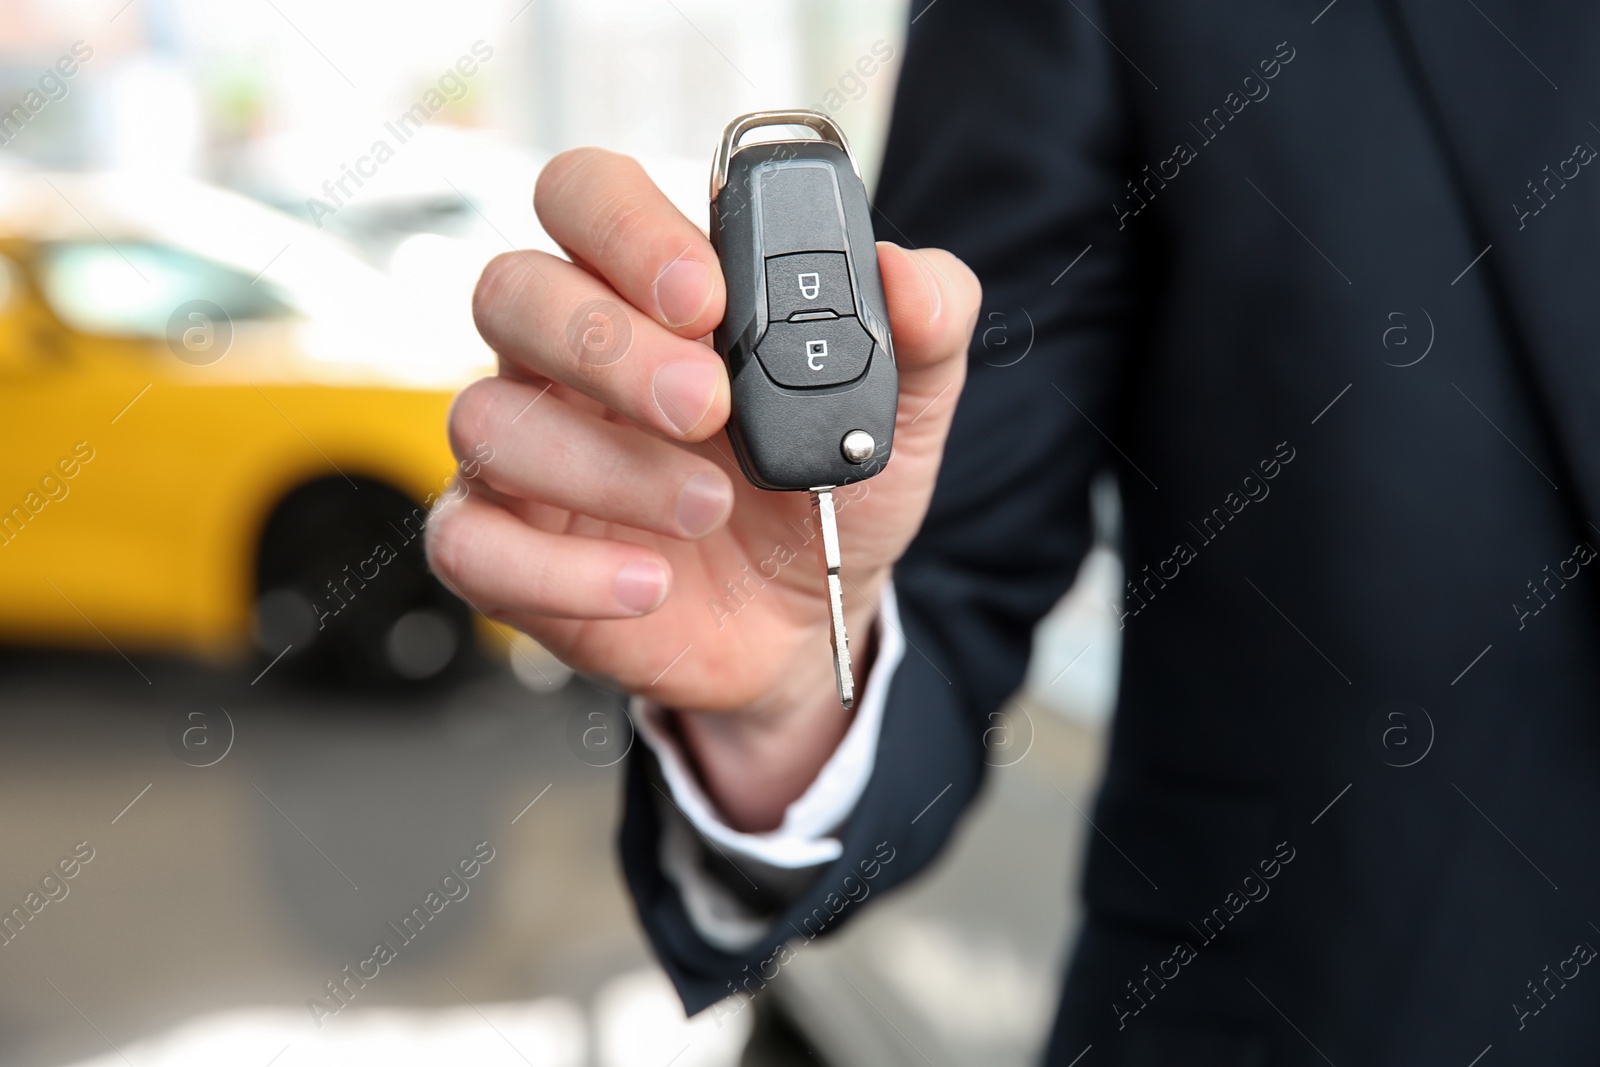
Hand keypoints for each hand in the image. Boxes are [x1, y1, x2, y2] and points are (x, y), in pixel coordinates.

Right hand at [427, 148, 979, 827]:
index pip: (583, 195)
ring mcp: (525, 452)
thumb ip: (926, 327)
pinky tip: (649, 582)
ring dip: (604, 467)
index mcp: (648, 291)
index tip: (709, 296)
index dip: (628, 229)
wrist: (807, 620)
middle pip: (512, 290)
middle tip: (707, 405)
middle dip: (608, 344)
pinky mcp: (511, 550)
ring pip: (486, 417)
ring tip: (709, 509)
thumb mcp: (904, 410)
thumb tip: (910, 277)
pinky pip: (468, 542)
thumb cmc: (827, 491)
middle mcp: (567, 357)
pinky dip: (560, 570)